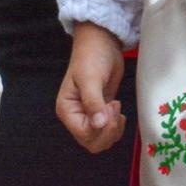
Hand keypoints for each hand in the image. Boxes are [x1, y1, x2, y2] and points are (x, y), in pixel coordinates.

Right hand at [56, 22, 126, 153]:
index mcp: (68, 110)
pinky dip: (116, 125)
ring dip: (113, 129)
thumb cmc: (92, 58)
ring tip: (116, 107)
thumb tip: (99, 125)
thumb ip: (94, 102)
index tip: (110, 107)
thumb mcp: (91, 79)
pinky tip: (118, 110)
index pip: (84, 135)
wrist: (102, 43)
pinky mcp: (102, 111)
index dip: (101, 128)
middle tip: (115, 109)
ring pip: (101, 139)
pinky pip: (107, 129)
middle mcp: (76, 116)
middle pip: (92, 142)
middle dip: (108, 132)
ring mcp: (89, 115)